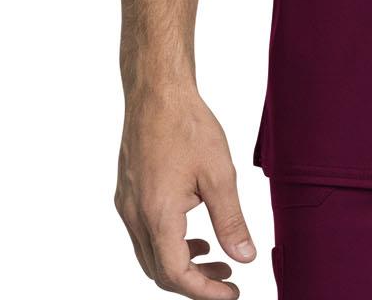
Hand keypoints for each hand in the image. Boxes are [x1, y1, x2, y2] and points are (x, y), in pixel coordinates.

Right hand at [115, 82, 256, 295]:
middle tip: (227, 279)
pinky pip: (143, 234)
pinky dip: (168, 244)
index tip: (232, 293)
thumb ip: (231, 220)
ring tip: (214, 256)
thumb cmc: (188, 125)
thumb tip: (245, 257)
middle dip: (194, 282)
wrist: (157, 91)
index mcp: (157, 216)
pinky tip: (192, 232)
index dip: (205, 291)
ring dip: (181, 264)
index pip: (177, 275)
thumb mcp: (219, 174)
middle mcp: (135, 217)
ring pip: (149, 255)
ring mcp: (126, 206)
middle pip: (160, 272)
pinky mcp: (127, 193)